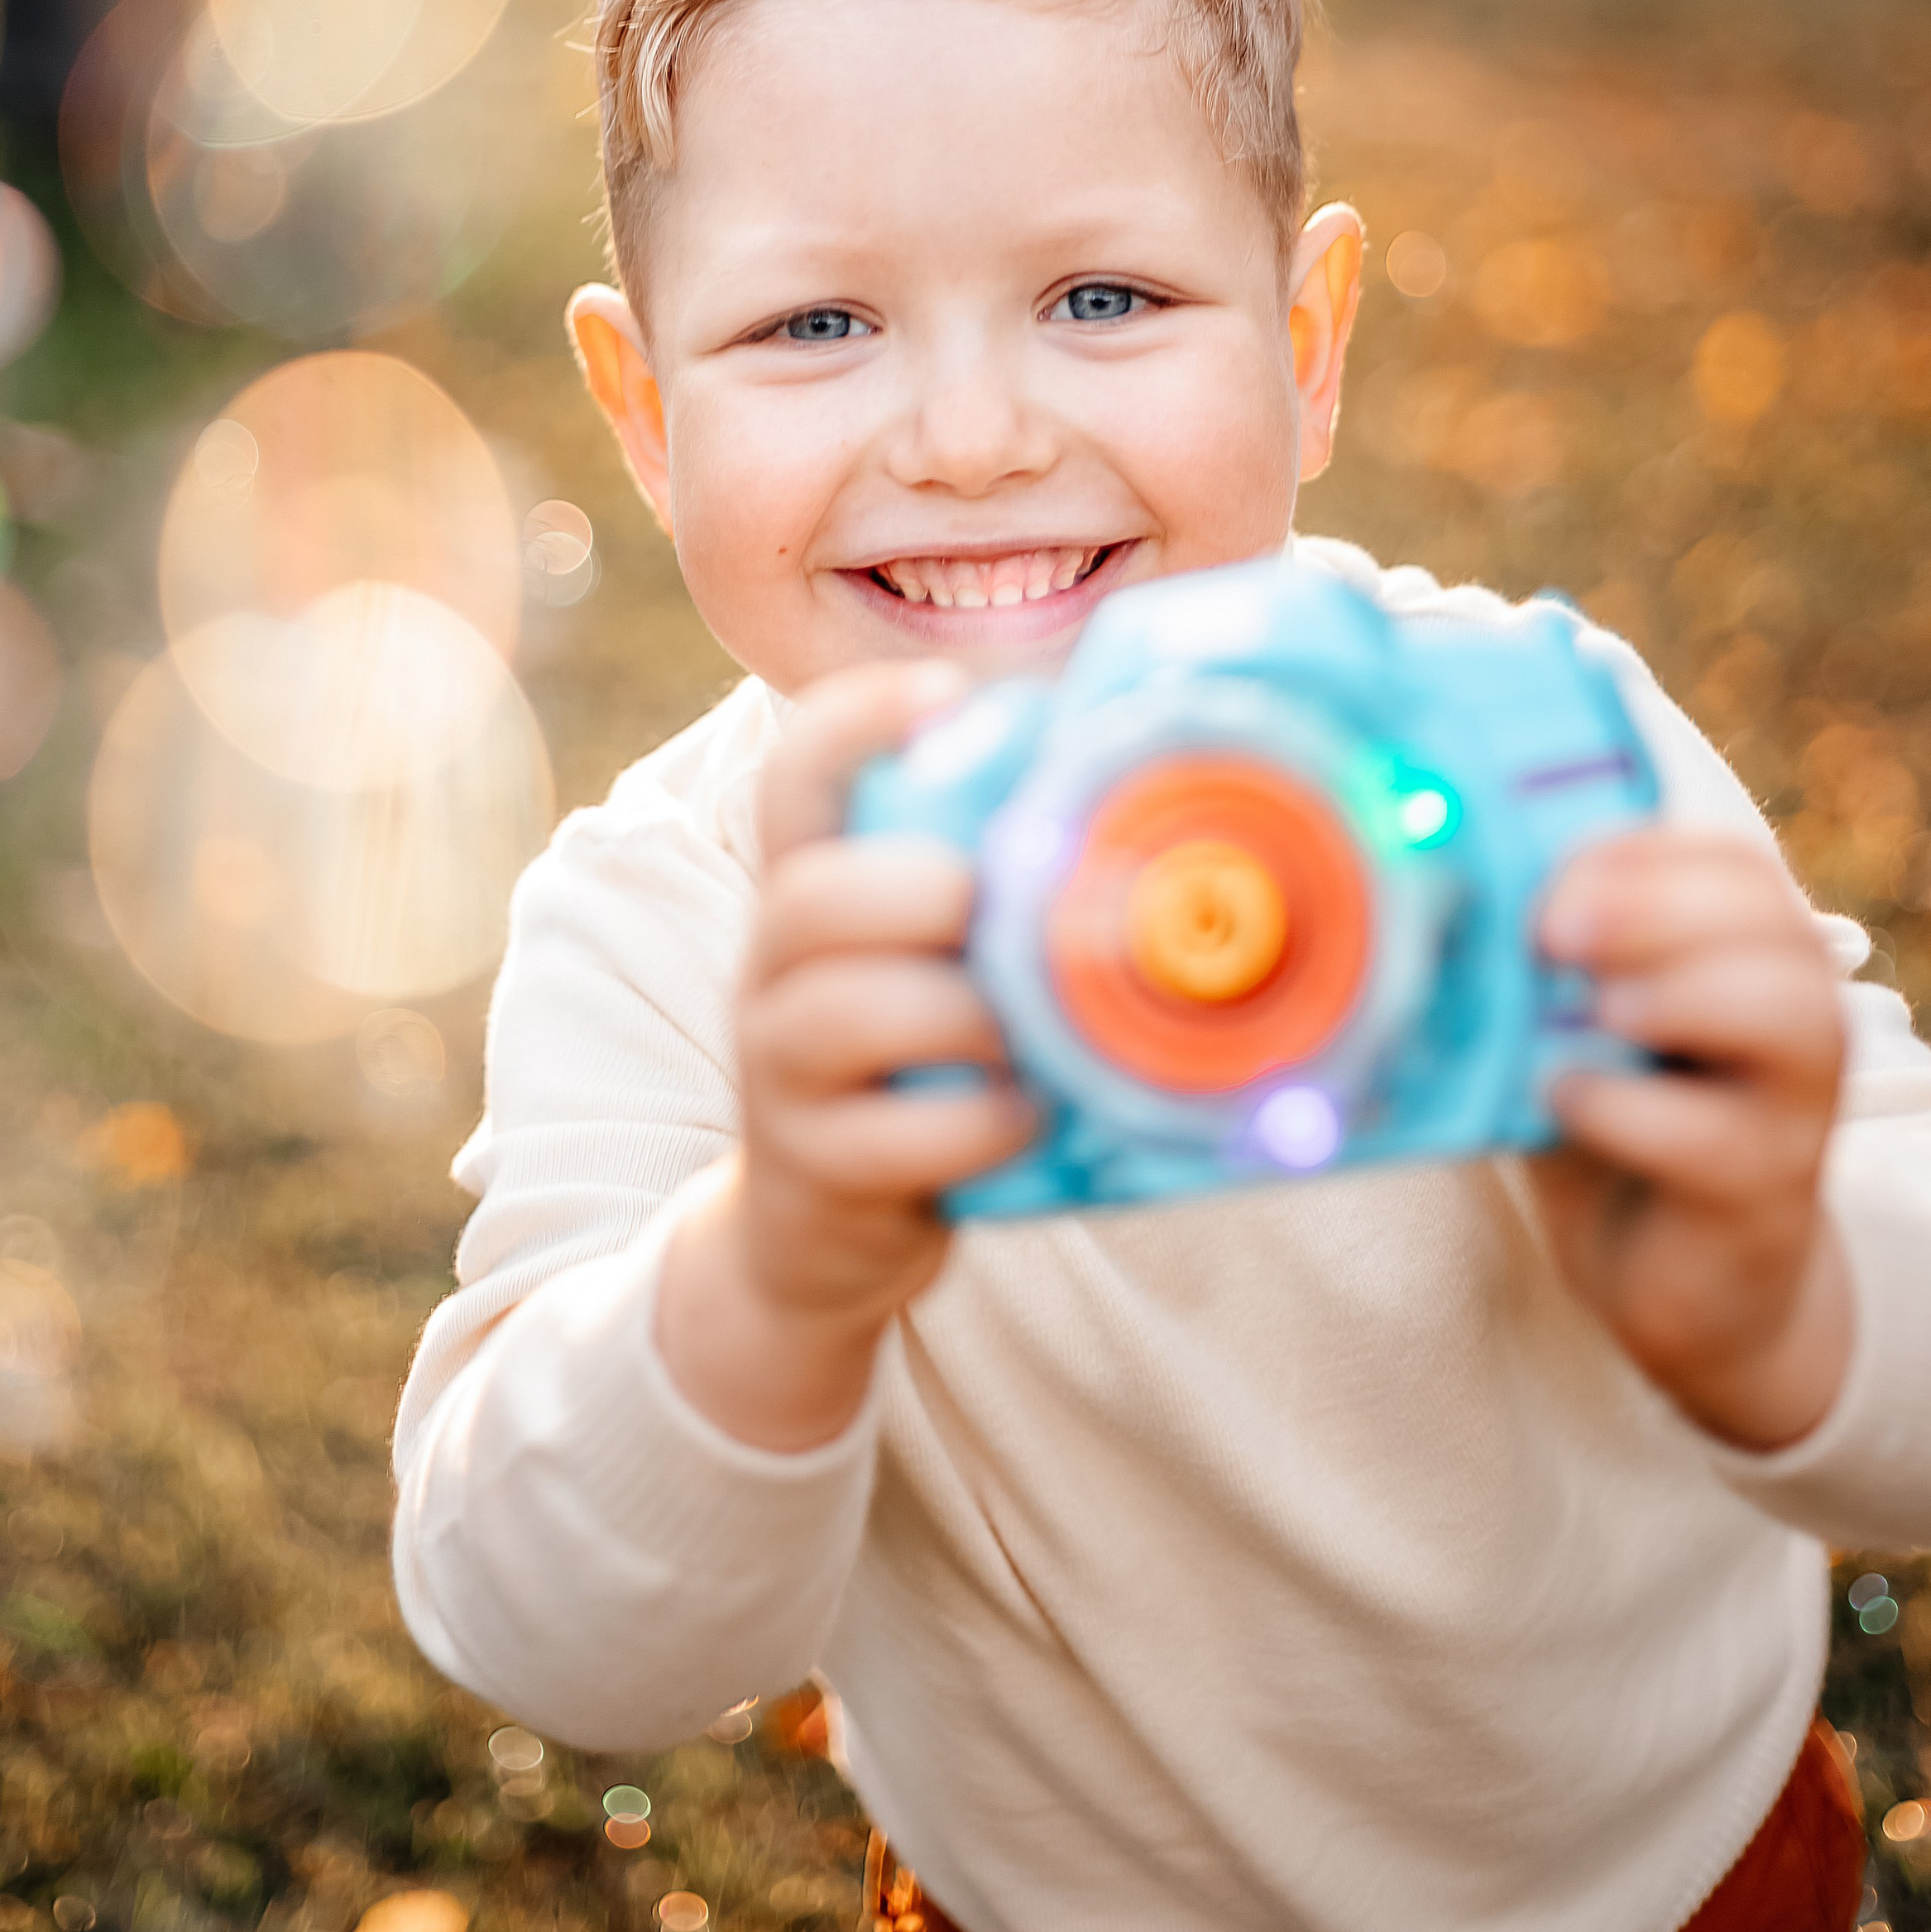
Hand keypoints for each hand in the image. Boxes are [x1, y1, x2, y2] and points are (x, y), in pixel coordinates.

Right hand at [655, 662, 1033, 1452]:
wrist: (818, 1235)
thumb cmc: (922, 1064)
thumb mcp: (938, 960)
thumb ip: (1000, 885)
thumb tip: (1155, 795)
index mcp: (813, 888)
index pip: (797, 774)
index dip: (857, 721)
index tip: (947, 696)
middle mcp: (775, 967)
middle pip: (808, 893)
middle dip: (922, 890)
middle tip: (1001, 911)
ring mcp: (781, 1069)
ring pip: (842, 1012)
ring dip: (962, 1014)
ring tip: (1031, 1034)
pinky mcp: (815, 1167)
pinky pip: (890, 1136)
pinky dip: (978, 1122)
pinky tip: (1028, 1116)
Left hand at [1527, 830, 1852, 1451]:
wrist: (1671, 1271)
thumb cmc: (1613, 1118)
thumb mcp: (1571, 1024)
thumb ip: (1533, 965)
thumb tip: (1425, 892)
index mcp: (1747, 952)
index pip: (1729, 865)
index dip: (1641, 855)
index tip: (1549, 883)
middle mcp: (1793, 1015)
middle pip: (1772, 926)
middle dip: (1659, 909)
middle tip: (1553, 932)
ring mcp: (1792, 1108)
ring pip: (1788, 1019)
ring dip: (1680, 993)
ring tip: (1590, 1009)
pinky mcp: (1762, 1195)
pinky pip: (1718, 1140)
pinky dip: (1629, 1109)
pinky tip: (1564, 1097)